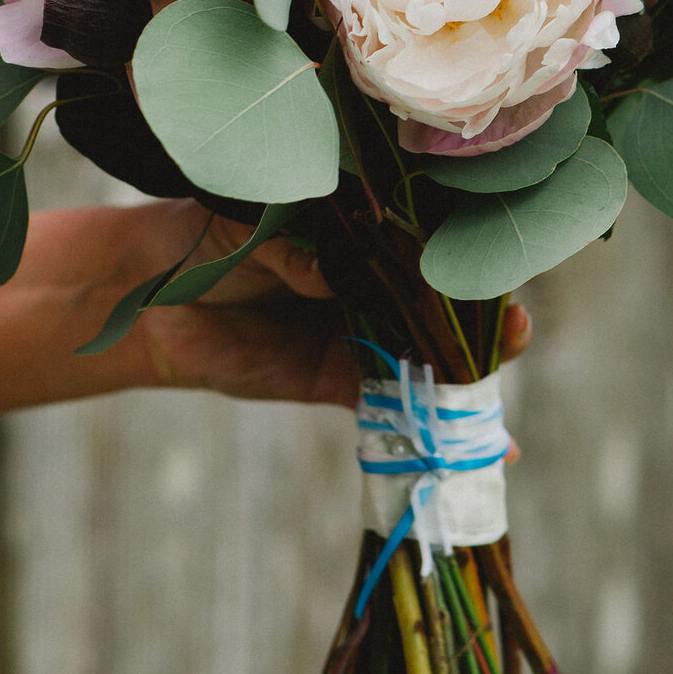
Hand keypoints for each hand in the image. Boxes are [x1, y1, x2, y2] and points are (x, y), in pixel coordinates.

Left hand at [124, 201, 532, 408]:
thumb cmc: (210, 234)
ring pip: (428, 359)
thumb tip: (329, 276)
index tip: (496, 261)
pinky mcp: (337, 381)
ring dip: (468, 378)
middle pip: (446, 305)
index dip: (469, 253)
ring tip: (494, 389)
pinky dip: (427, 429)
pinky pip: (391, 407)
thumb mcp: (254, 224)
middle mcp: (376, 283)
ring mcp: (362, 334)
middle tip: (516, 329)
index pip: (432, 242)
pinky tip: (466, 448)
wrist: (156, 293)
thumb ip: (294, 246)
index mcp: (366, 232)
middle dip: (488, 322)